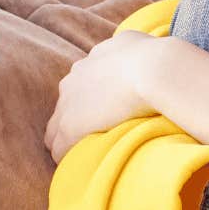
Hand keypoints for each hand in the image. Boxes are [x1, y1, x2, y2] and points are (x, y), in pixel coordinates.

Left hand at [45, 31, 160, 163]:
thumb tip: (135, 50)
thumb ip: (126, 48)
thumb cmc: (153, 57)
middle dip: (75, 123)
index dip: (88, 105)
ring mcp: (67, 106)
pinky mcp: (69, 127)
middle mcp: (72, 82)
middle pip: (62, 110)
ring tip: (85, 159)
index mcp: (87, 65)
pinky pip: (58, 149)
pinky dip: (67, 158)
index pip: (77, 90)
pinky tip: (81, 167)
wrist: (153, 70)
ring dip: (68, 143)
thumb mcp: (135, 42)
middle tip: (94, 139)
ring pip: (55, 131)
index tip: (103, 118)